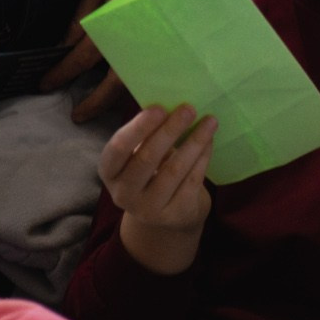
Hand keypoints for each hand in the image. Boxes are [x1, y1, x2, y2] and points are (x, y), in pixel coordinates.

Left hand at [43, 0, 173, 120]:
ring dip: (120, 99)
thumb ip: (81, 19)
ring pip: (139, 79)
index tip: (46, 84)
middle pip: (117, 80)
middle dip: (95, 101)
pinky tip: (130, 96)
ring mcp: (159, 40)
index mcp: (118, 20)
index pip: (85, 55)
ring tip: (104, 110)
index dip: (63, 72)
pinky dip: (141, 83)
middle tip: (77, 115)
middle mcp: (141, 35)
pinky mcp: (169, 40)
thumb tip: (63, 48)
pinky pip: (154, 69)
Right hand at [100, 104, 215, 276]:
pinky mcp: (174, 215)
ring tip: (210, 121)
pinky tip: (210, 141)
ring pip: (174, 170)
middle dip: (170, 131)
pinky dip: (202, 158)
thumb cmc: (151, 173)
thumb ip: (147, 136)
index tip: (160, 108)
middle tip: (189, 109)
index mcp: (109, 172)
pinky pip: (192, 181)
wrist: (167, 215)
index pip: (117, 149)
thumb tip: (172, 104)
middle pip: (147, 159)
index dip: (138, 128)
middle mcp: (123, 193)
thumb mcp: (140, 156)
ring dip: (194, 142)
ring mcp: (148, 208)